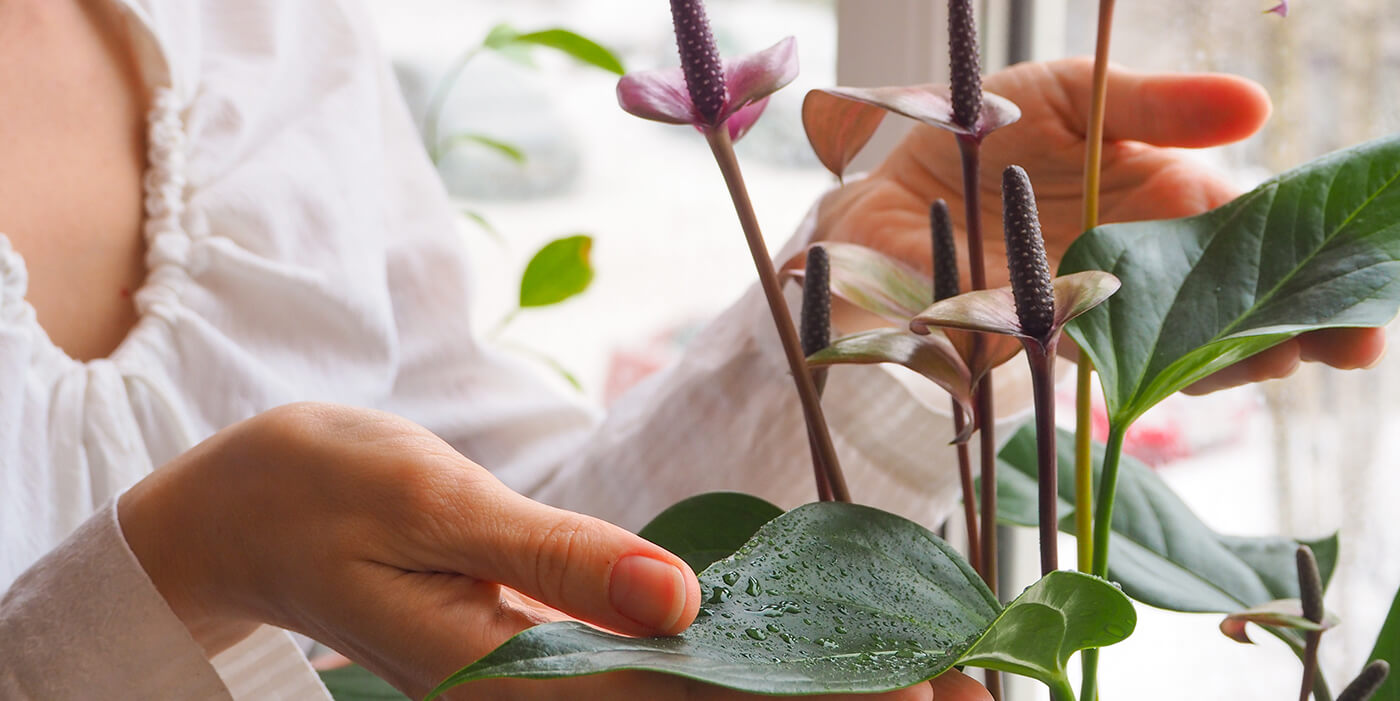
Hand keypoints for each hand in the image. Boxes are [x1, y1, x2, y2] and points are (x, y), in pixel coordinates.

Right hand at [118, 403, 986, 699]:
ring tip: (918, 685)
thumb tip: (683, 603)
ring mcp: (541, 681)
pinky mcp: (544, 648)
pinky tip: (800, 659)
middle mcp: (538, 695)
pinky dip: (738, 666)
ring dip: (799, 692)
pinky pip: (655, 669)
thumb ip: (560, 557)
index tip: (919, 696)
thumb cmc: (325, 490)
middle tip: (965, 695)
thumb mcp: (436, 505)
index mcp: (511, 675)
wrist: (246, 509)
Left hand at [814, 57, 1384, 391]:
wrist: (897, 191)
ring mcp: (1111, 310)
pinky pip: (1122, 367)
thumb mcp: (1076, 95)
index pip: (1261, 233)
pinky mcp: (1060, 344)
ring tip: (1288, 356)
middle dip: (1302, 323)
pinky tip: (1201, 373)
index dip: (1315, 259)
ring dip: (1243, 358)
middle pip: (1242, 301)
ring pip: (1193, 345)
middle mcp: (1153, 263)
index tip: (1363, 285)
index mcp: (1171, 197)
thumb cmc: (987, 133)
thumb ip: (1158, 107)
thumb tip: (1256, 107)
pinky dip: (1162, 374)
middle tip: (1355, 341)